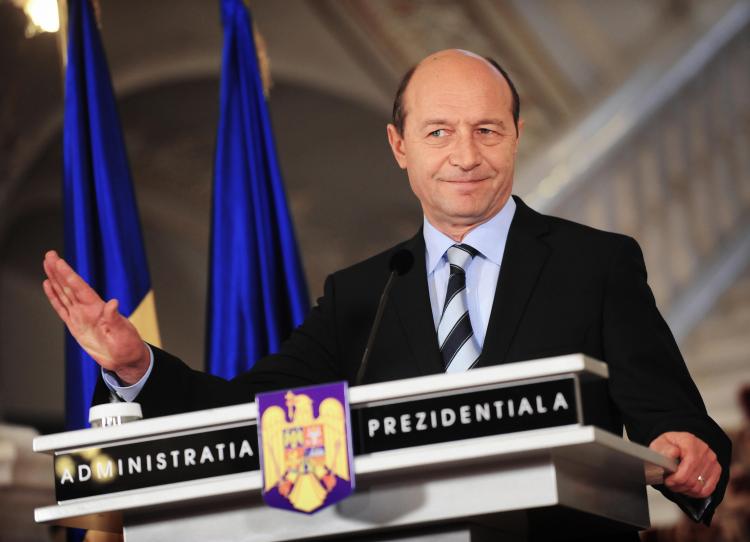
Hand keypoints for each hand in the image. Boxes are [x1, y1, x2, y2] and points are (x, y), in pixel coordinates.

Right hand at [42, 250, 149, 384]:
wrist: (124, 359)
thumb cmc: (127, 345)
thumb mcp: (123, 332)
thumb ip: (115, 318)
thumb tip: (114, 303)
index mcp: (98, 309)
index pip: (80, 288)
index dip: (69, 275)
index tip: (59, 262)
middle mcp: (88, 310)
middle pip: (69, 287)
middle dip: (59, 271)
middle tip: (49, 255)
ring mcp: (81, 316)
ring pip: (64, 294)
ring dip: (55, 280)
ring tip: (47, 264)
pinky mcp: (76, 325)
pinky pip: (62, 308)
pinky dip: (54, 297)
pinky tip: (48, 285)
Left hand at [649, 431, 720, 498]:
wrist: (676, 445)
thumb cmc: (668, 446)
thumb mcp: (659, 445)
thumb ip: (664, 450)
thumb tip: (673, 453)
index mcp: (689, 441)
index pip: (689, 466)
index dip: (677, 478)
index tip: (668, 480)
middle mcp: (704, 450)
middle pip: (693, 479)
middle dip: (678, 485)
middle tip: (670, 484)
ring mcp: (712, 460)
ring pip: (699, 487)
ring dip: (686, 490)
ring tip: (677, 484)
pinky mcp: (716, 470)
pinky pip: (708, 490)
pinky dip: (696, 493)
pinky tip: (687, 488)